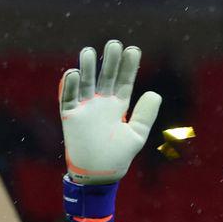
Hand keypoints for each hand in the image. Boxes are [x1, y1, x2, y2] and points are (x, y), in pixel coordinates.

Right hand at [59, 40, 161, 183]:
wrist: (97, 176)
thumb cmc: (117, 158)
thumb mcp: (136, 135)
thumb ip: (145, 115)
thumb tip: (154, 93)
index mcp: (118, 106)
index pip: (124, 81)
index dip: (128, 66)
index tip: (133, 50)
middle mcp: (102, 103)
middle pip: (106, 77)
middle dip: (109, 61)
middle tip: (114, 44)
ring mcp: (85, 109)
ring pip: (86, 83)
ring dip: (88, 68)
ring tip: (89, 52)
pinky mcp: (70, 117)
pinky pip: (68, 99)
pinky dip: (69, 87)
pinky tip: (73, 73)